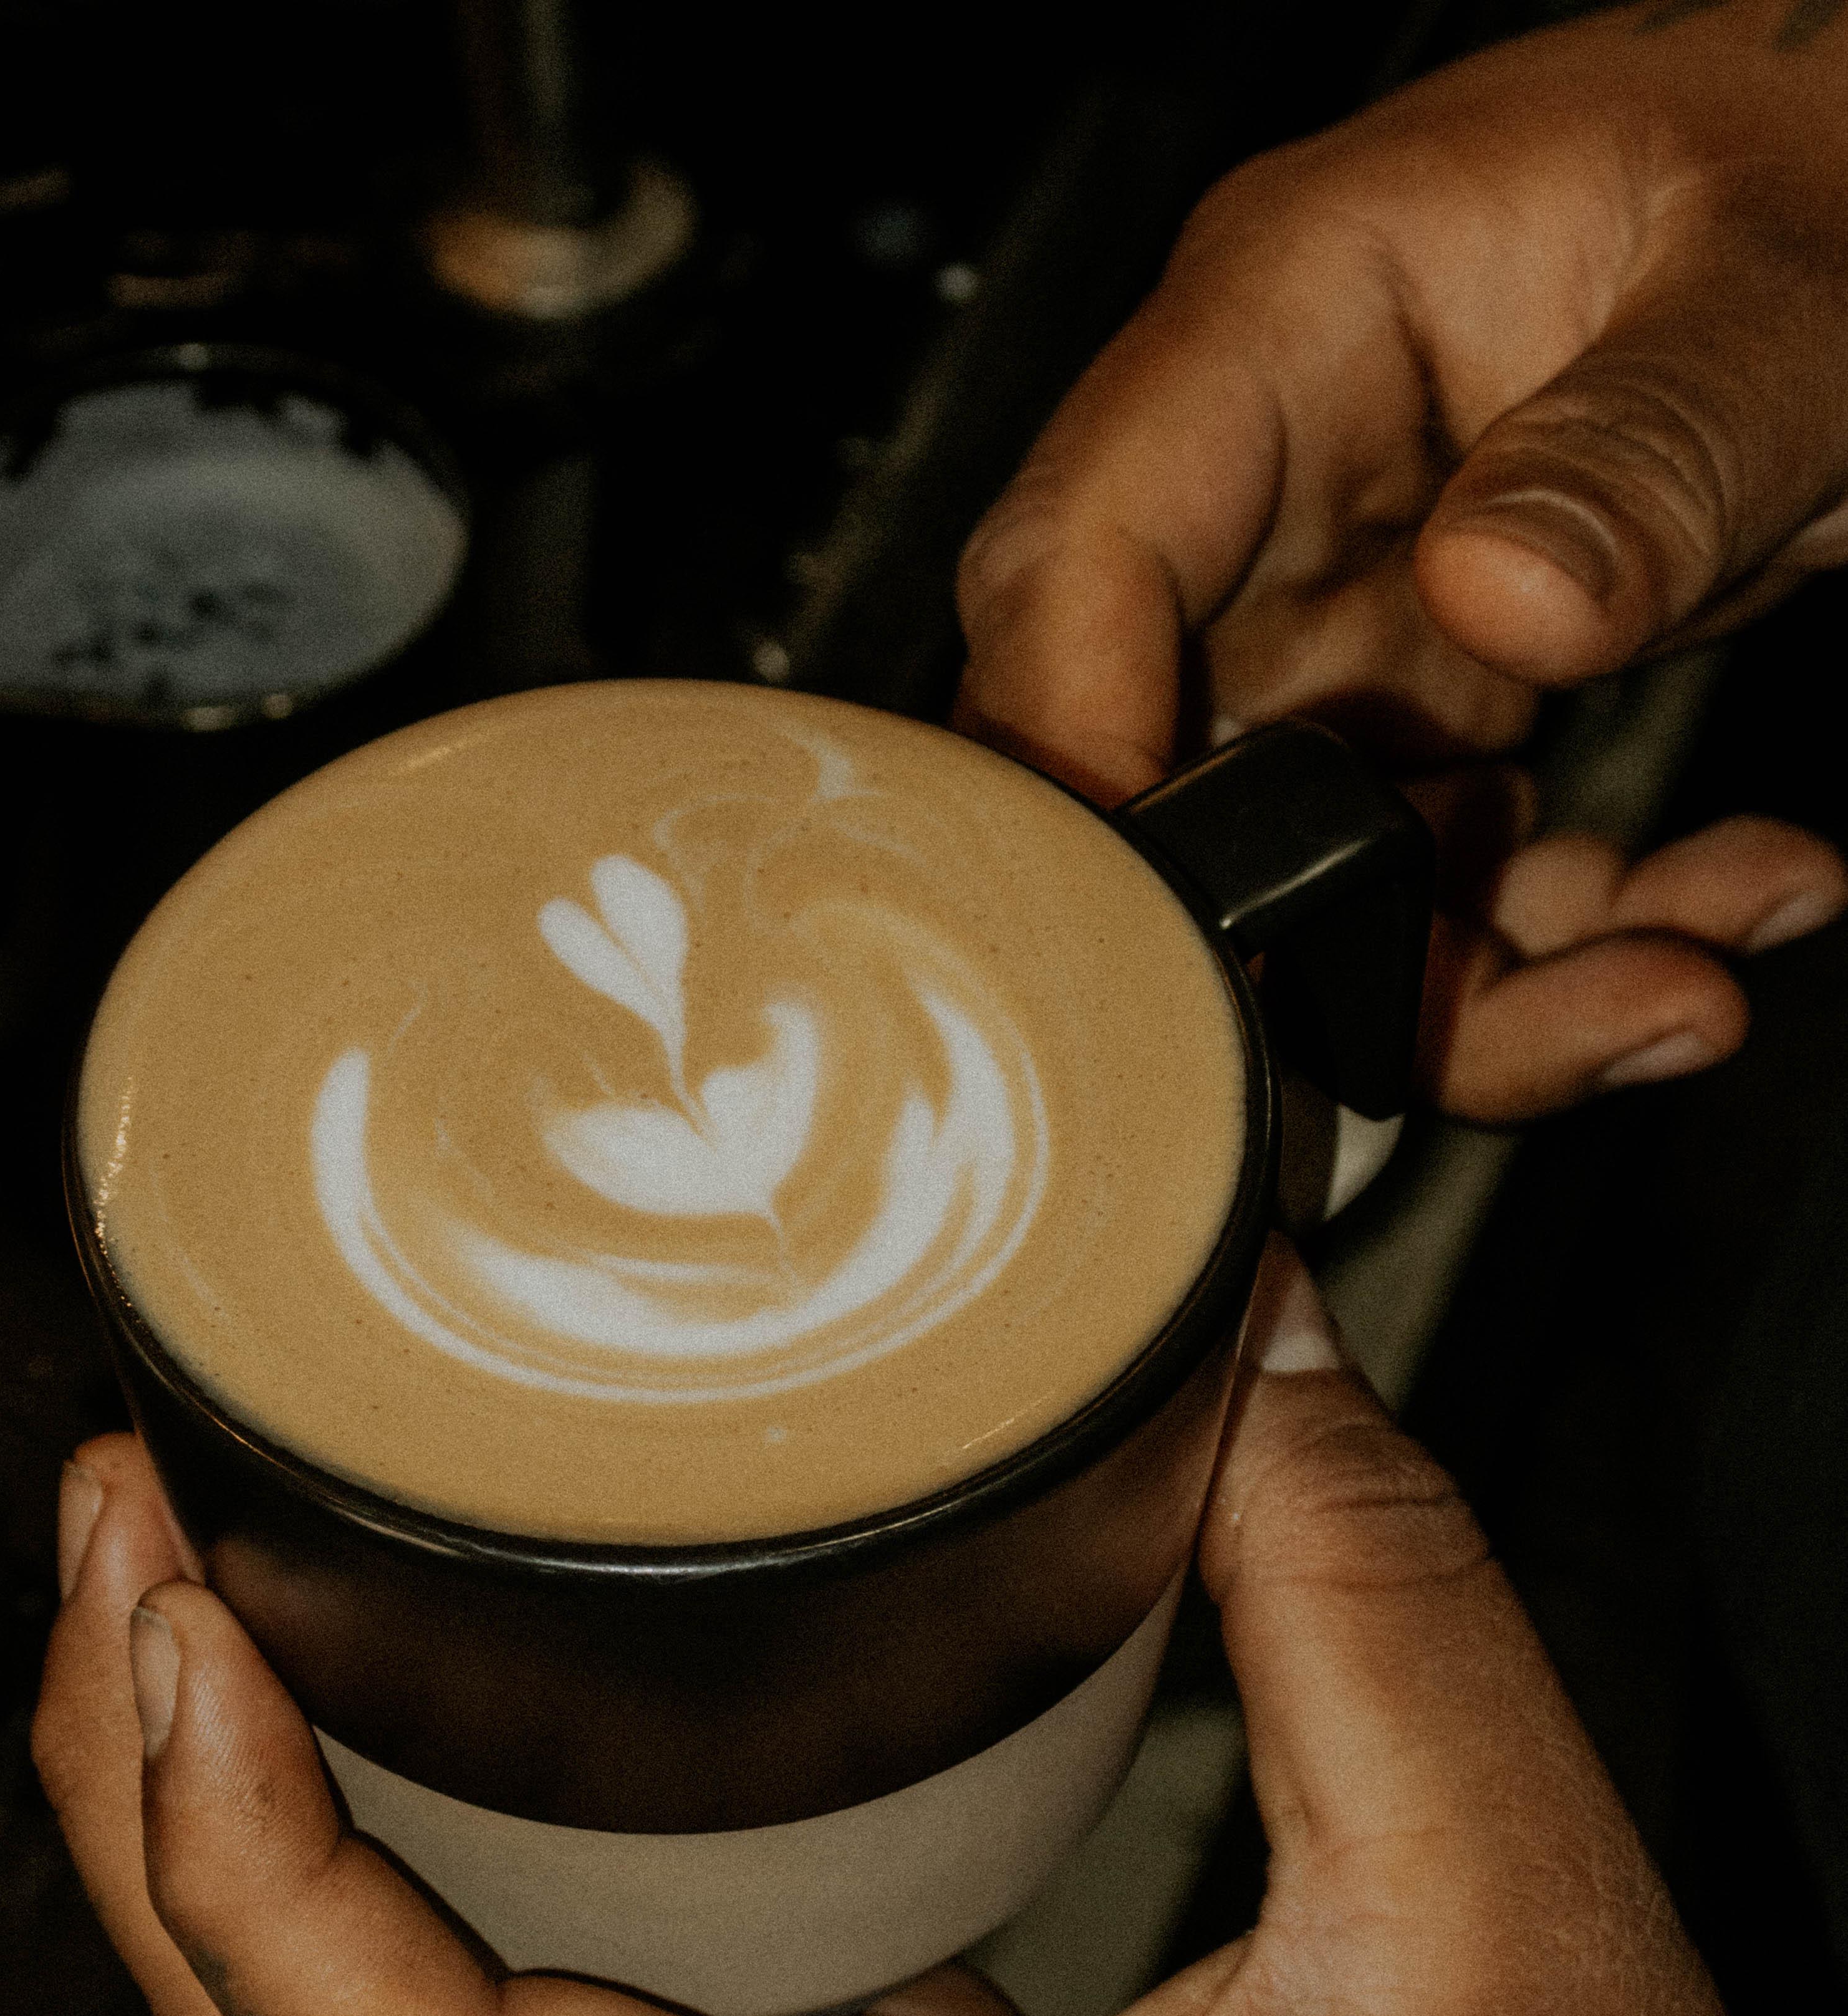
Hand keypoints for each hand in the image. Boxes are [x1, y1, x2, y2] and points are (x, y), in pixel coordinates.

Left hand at [33, 1249, 1847, 2015]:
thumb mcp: (1510, 1927)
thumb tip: (1241, 1334)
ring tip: (216, 1604)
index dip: (225, 1834)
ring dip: (256, 1848)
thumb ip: (1368, 1595)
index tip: (163, 1597)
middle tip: (129, 1530)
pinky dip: (426, 1894)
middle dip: (154, 1802)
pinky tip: (463, 1745)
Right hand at [956, 0, 1847, 1121]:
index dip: (1073, 760)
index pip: (1077, 556)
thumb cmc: (1829, 157)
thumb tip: (1499, 599)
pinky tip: (1722, 899)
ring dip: (1478, 989)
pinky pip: (1436, 879)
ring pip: (1307, 877)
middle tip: (1477, 1029)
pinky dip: (1568, 941)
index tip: (1157, 934)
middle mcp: (1278, 488)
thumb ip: (1651, 439)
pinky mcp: (1426, 704)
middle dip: (1303, 945)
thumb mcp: (1790, 287)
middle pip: (1168, 771)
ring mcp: (1345, 607)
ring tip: (1680, 986)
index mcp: (1290, 313)